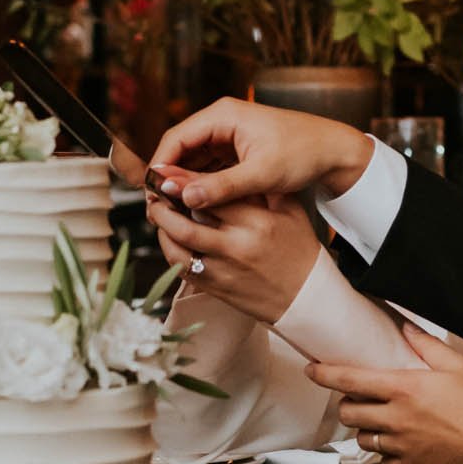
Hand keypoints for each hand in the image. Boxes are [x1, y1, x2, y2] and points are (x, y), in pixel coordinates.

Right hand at [149, 97, 372, 212]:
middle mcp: (221, 120)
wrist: (334, 151)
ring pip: (193, 160)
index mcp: (223, 116)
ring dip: (184, 182)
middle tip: (159, 208)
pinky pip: (208, 166)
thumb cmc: (303, 153)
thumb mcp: (261, 174)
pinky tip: (196, 204)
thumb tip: (182, 196)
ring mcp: (227, 134)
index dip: (159, 166)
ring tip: (174, 210)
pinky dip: (201, 183)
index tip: (151, 193)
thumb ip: (220, 187)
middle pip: (180, 149)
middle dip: (169, 177)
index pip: (176, 139)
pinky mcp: (236, 149)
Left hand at [150, 191, 324, 325]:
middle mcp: (236, 248)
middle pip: (184, 224)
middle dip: (162, 207)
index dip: (184, 185)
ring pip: (177, 249)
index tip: (170, 175)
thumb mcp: (290, 212)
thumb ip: (261, 188)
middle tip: (155, 194)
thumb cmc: (300, 251)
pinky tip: (170, 238)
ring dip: (161, 229)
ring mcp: (223, 271)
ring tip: (159, 213)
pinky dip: (170, 251)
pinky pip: (181, 269)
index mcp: (256, 223)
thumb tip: (230, 166)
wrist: (306, 297)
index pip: (211, 198)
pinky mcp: (215, 288)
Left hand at [309, 326, 462, 463]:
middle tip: (360, 399)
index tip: (313, 370)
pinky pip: (382, 462)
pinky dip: (386, 454)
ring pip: (363, 438)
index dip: (325, 374)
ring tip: (383, 422)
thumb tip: (407, 328)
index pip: (351, 379)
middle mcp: (396, 418)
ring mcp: (400, 446)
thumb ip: (428, 346)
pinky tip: (401, 445)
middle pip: (349, 412)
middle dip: (348, 404)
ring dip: (366, 429)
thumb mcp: (459, 367)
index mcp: (405, 389)